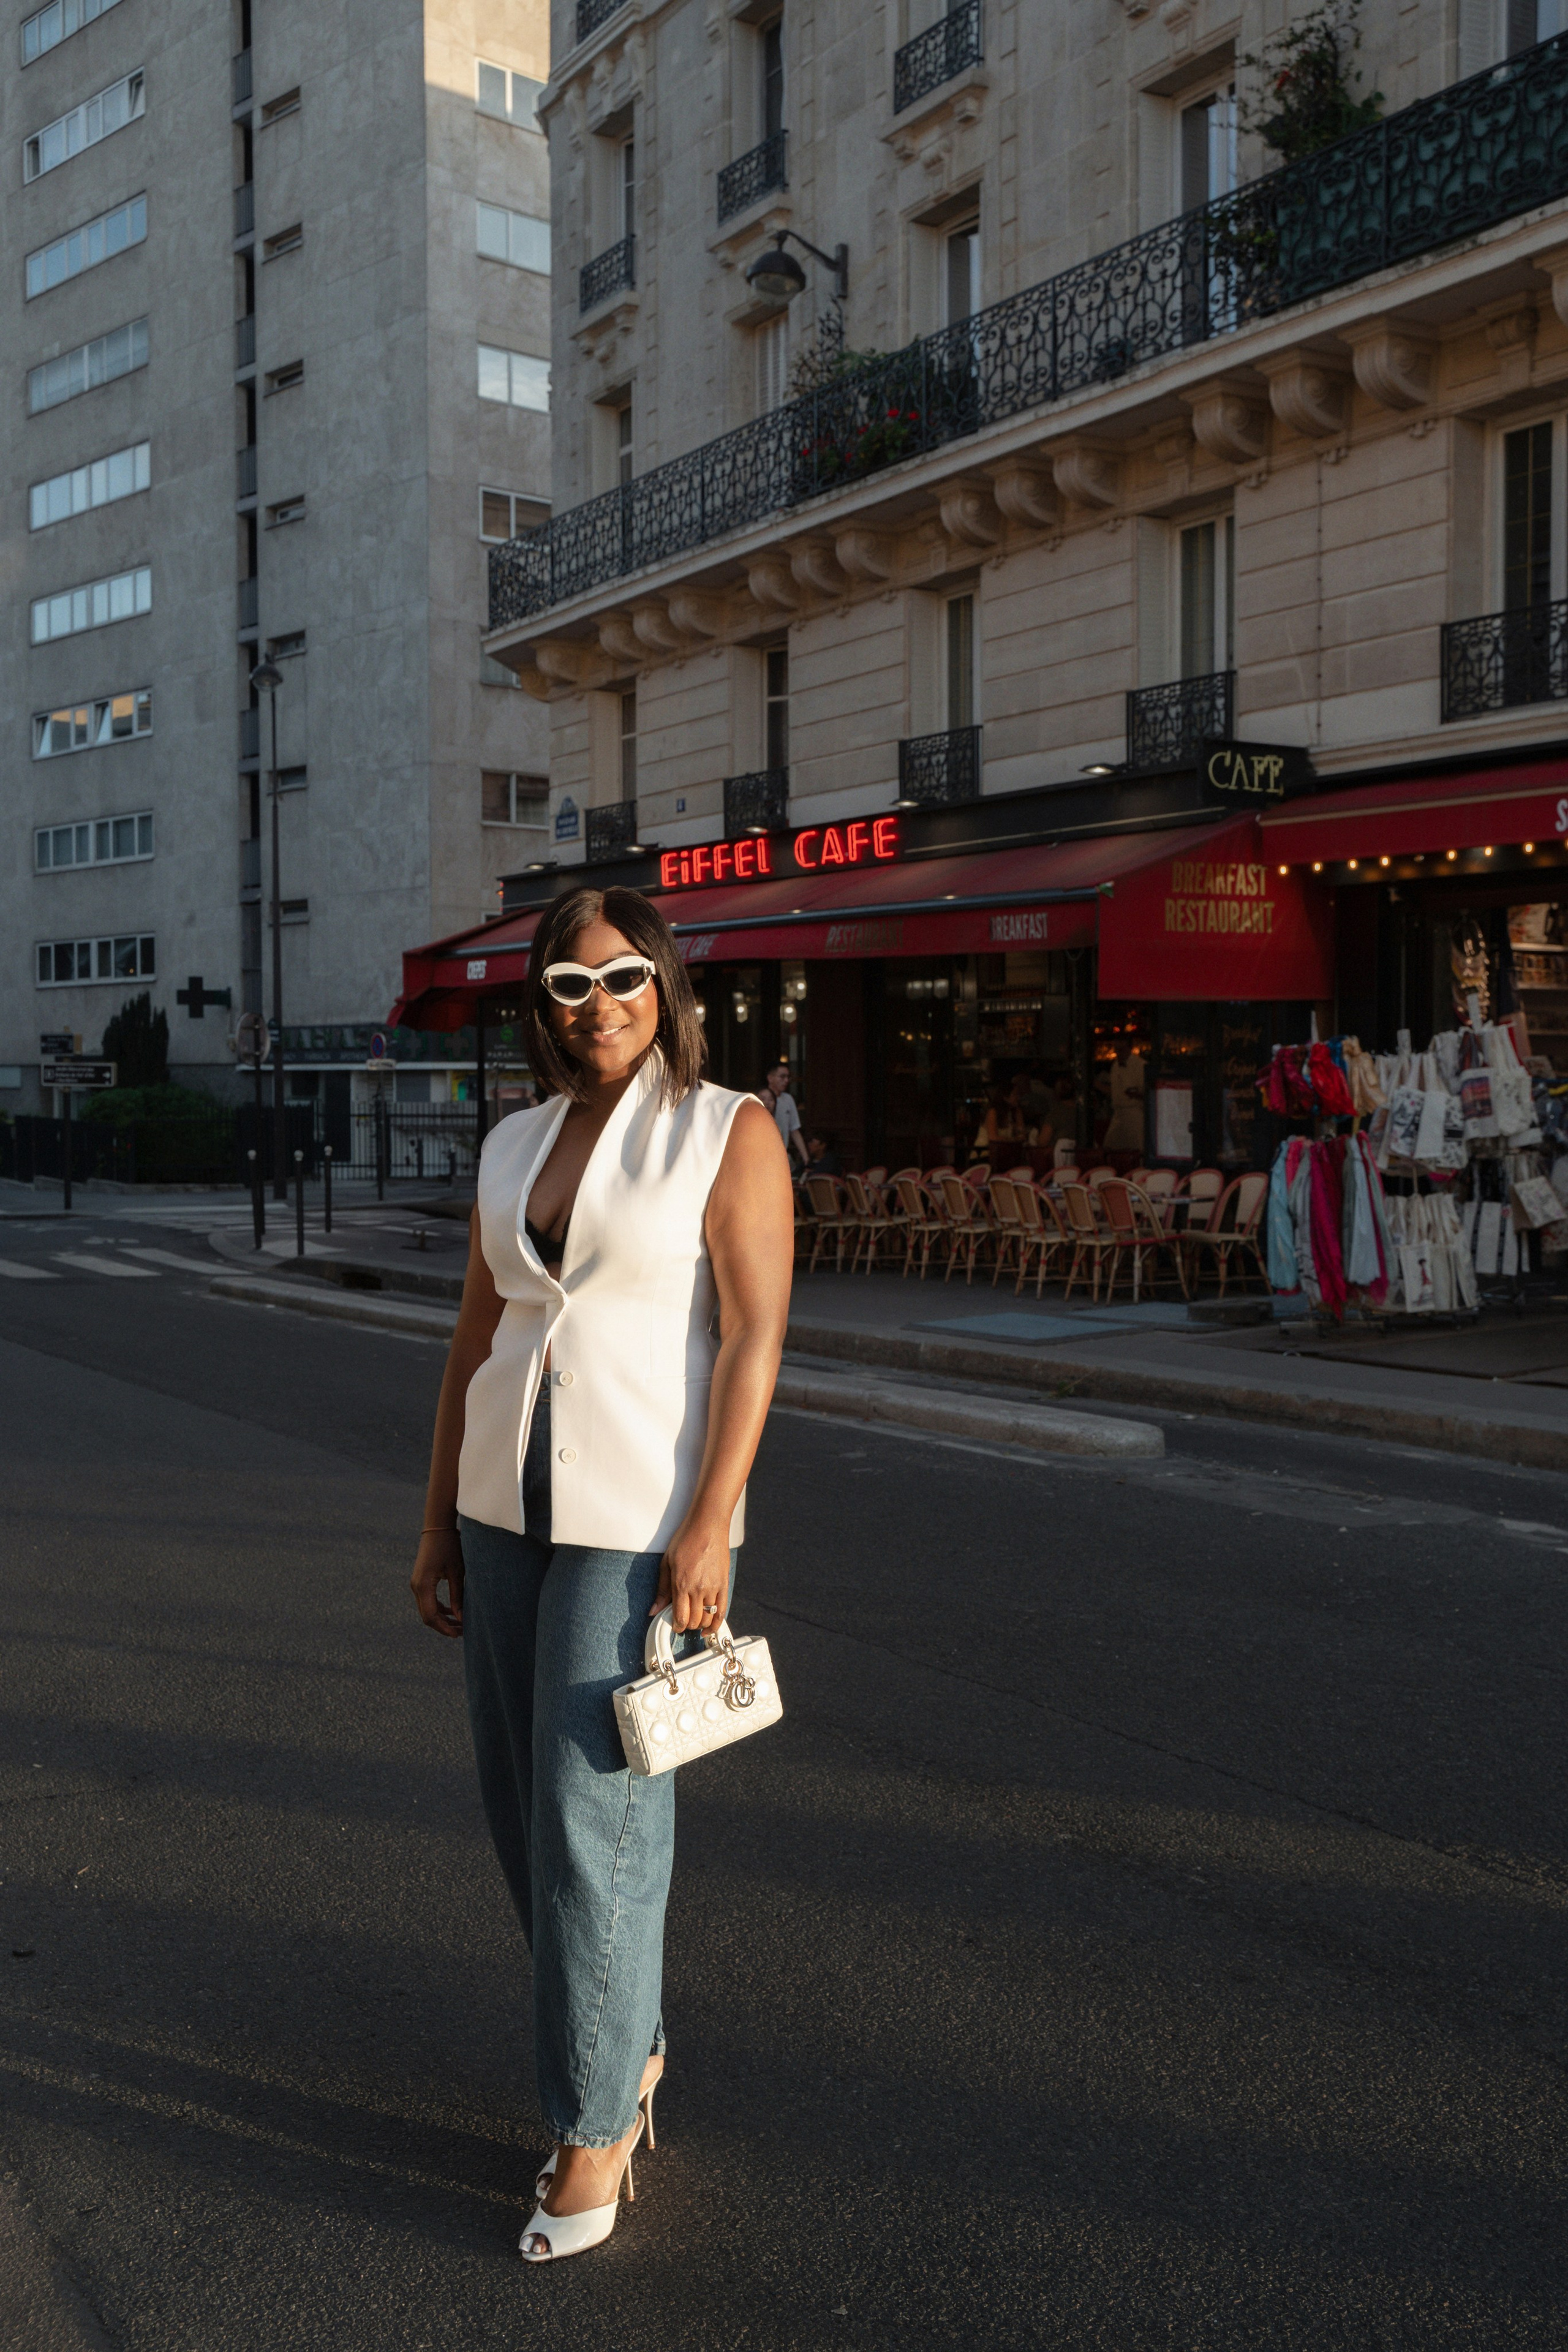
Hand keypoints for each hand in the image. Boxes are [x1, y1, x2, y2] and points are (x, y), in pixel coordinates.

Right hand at [411, 1528, 464, 1637]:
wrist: (438, 1526)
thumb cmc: (450, 1546)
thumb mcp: (457, 1571)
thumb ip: (458, 1596)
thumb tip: (461, 1618)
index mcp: (423, 1585)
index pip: (431, 1616)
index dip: (444, 1628)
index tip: (459, 1634)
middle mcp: (416, 1586)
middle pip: (427, 1616)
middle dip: (444, 1626)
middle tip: (462, 1632)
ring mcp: (417, 1583)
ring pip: (427, 1609)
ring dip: (442, 1618)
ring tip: (460, 1624)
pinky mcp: (421, 1580)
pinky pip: (427, 1600)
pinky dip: (439, 1608)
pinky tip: (452, 1610)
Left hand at [651, 1516, 730, 1635]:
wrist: (707, 1525)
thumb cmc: (686, 1539)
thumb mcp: (667, 1562)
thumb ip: (662, 1589)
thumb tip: (654, 1610)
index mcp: (681, 1584)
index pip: (680, 1617)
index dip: (677, 1626)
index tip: (674, 1625)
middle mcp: (698, 1589)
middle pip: (694, 1620)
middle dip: (687, 1625)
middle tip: (683, 1621)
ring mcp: (713, 1587)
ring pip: (707, 1617)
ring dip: (700, 1623)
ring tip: (695, 1620)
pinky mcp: (724, 1584)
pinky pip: (722, 1610)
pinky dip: (716, 1622)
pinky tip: (710, 1626)